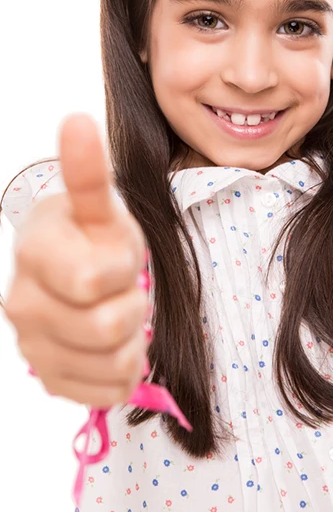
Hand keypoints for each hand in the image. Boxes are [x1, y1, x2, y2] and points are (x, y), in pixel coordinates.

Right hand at [5, 113, 149, 407]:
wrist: (80, 275)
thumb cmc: (95, 237)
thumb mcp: (102, 207)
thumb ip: (89, 174)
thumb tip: (77, 120)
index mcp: (34, 253)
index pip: (93, 280)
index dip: (122, 270)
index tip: (116, 254)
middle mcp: (21, 303)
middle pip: (108, 326)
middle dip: (132, 304)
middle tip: (122, 288)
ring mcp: (32, 346)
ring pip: (115, 363)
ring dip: (131, 339)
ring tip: (117, 314)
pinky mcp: (50, 379)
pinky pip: (109, 391)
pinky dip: (124, 371)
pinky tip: (112, 346)